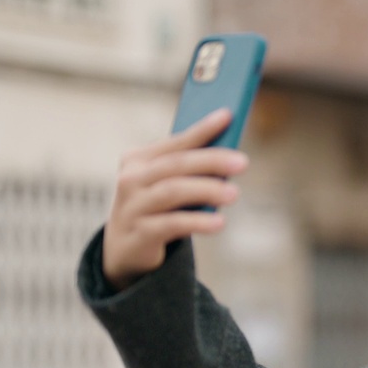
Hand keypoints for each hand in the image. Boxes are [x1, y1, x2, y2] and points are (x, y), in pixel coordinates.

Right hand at [101, 108, 249, 290]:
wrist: (125, 251)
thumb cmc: (157, 210)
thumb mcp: (170, 186)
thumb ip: (192, 172)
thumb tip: (231, 160)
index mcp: (139, 160)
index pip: (176, 142)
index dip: (202, 129)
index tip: (227, 115)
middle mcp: (131, 179)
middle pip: (176, 165)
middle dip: (211, 160)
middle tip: (242, 162)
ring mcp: (133, 207)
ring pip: (173, 192)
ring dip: (206, 190)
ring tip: (234, 193)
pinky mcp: (139, 234)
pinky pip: (172, 224)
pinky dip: (198, 221)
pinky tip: (219, 222)